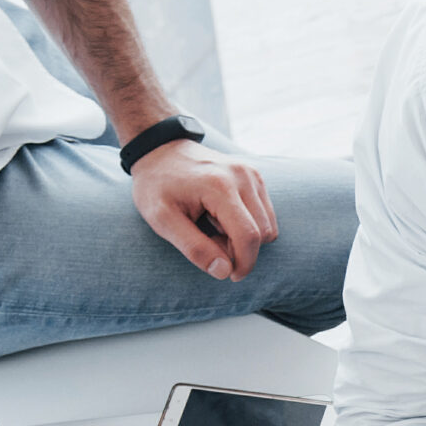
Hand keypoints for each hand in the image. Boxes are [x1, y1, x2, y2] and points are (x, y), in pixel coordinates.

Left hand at [131, 140, 275, 280]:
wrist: (159, 150)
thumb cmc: (157, 185)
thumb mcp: (162, 220)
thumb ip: (193, 248)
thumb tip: (224, 271)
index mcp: (220, 186)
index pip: (248, 236)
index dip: (244, 263)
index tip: (230, 276)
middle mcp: (242, 176)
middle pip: (261, 233)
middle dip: (240, 250)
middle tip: (210, 244)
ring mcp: (251, 174)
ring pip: (267, 226)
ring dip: (245, 238)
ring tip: (215, 229)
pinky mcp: (254, 176)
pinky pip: (265, 214)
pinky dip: (248, 224)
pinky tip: (223, 218)